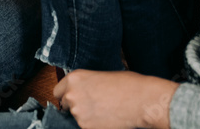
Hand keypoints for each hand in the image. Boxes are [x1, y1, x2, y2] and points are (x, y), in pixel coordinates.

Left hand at [54, 70, 178, 128]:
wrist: (141, 100)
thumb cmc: (128, 85)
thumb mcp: (101, 76)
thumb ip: (86, 85)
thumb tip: (82, 92)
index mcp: (75, 78)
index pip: (58, 91)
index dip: (66, 95)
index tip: (72, 98)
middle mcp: (72, 95)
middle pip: (66, 105)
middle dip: (76, 106)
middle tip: (93, 105)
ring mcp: (78, 113)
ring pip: (77, 117)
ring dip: (86, 116)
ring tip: (104, 111)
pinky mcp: (86, 127)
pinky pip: (86, 126)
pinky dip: (94, 125)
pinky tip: (107, 119)